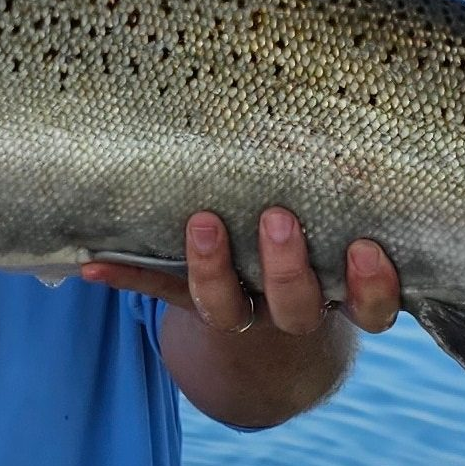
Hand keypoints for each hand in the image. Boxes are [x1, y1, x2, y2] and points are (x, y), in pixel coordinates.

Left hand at [81, 209, 401, 335]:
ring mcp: (243, 311)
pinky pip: (161, 293)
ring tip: (201, 223)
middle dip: (286, 267)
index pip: (370, 307)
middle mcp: (293, 311)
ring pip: (227, 309)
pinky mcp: (195, 303)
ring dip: (212, 269)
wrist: (271, 338)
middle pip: (296, 308)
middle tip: (277, 219)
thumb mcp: (341, 232)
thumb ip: (347, 197)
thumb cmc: (319, 248)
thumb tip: (363, 127)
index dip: (371, 286)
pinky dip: (128, 276)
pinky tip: (93, 265)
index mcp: (340, 295)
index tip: (366, 247)